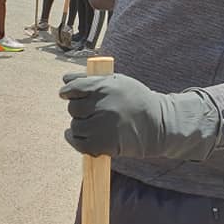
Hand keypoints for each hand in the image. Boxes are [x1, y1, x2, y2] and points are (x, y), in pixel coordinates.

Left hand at [59, 72, 218, 159]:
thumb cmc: (135, 99)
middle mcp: (104, 105)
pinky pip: (80, 143)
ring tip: (91, 124)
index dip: (67, 91)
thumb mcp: (117, 81)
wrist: (158, 124)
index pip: (75, 87)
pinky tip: (80, 136)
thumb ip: (91, 79)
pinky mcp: (105, 144)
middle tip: (89, 111)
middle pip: (73, 108)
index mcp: (106, 87)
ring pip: (75, 126)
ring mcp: (104, 126)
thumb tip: (65, 80)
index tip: (65, 94)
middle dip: (78, 109)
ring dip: (79, 126)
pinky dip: (76, 140)